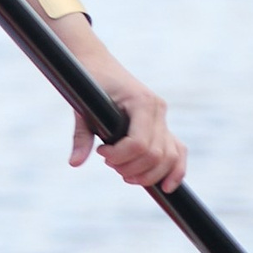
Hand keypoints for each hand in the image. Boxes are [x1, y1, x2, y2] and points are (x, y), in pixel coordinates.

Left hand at [46, 15, 186, 193]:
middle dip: (131, 168)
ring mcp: (162, 118)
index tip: (101, 153)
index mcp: (142, 101)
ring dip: (148, 174)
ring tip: (124, 174)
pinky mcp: (161, 125)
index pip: (139, 143)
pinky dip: (175, 170)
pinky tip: (166, 187)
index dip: (120, 156)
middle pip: (155, 155)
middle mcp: (158, 109)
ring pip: (169, 157)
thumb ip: (81, 136)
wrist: (98, 64)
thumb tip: (75, 163)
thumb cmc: (89, 82)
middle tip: (109, 164)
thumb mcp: (82, 107)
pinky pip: (177, 151)